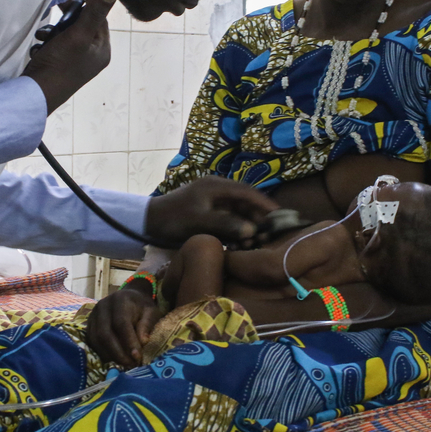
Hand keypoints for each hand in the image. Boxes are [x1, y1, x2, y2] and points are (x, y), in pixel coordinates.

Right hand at [23, 0, 117, 113]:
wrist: (35, 94)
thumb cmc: (60, 64)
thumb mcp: (78, 34)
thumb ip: (94, 11)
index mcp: (102, 50)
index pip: (99, 19)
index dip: (85, 7)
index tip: (67, 2)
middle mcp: (92, 57)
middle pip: (81, 26)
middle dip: (64, 21)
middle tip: (53, 15)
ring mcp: (75, 64)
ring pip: (66, 36)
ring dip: (52, 32)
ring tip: (42, 36)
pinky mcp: (59, 67)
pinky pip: (55, 48)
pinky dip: (46, 45)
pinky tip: (38, 49)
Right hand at [86, 286, 162, 367]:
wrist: (128, 297)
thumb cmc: (142, 306)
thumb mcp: (151, 312)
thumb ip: (147, 325)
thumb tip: (142, 342)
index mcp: (119, 300)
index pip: (121, 323)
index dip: (128, 341)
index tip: (137, 357)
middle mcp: (103, 306)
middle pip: (104, 333)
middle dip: (117, 353)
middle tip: (130, 365)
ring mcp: (93, 315)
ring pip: (96, 339)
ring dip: (110, 355)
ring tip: (124, 364)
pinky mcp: (89, 324)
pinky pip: (92, 341)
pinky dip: (103, 353)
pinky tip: (115, 359)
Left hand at [145, 176, 280, 247]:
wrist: (148, 223)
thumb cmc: (173, 219)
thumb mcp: (199, 221)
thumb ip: (226, 224)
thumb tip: (252, 230)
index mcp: (217, 186)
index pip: (249, 192)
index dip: (266, 204)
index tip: (282, 217)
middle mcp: (218, 191)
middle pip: (246, 203)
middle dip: (259, 219)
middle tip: (270, 237)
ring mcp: (213, 203)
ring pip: (239, 214)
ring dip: (248, 227)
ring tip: (255, 243)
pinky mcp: (209, 214)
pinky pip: (230, 221)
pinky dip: (237, 231)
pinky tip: (242, 244)